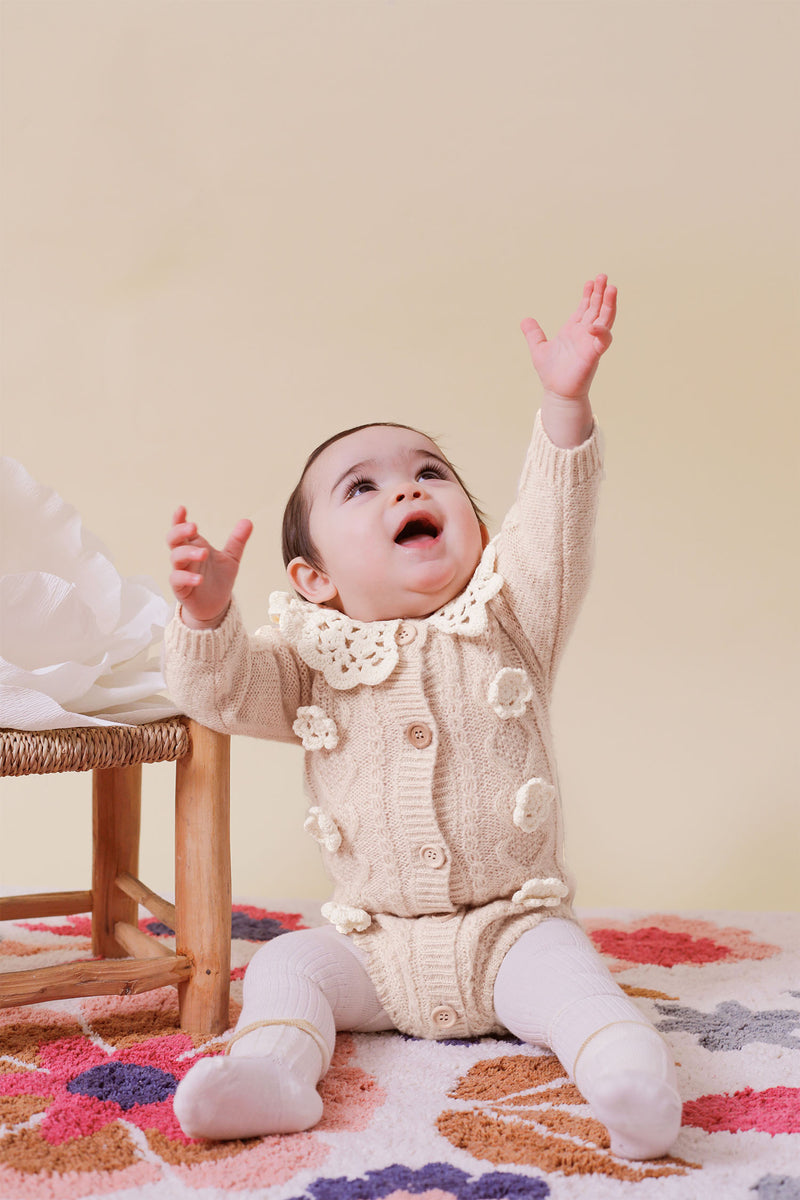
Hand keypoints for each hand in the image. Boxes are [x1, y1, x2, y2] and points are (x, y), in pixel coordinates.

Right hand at [167, 506, 252, 628]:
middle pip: (174, 540)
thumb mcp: (231, 558)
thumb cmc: (219, 579)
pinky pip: (177, 580)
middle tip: (193, 527)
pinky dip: (187, 577)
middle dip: (180, 531)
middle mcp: (185, 557)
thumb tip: (248, 521)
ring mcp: (181, 572)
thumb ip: (237, 541)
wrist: (216, 605)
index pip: (183, 530)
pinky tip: (199, 579)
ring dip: (188, 553)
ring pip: (176, 558)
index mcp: (195, 546)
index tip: (182, 509)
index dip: (179, 519)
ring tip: (204, 553)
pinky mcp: (180, 588)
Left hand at [521, 274, 616, 403]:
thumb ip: (534, 334)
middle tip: (603, 276)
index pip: (585, 308)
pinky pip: (602, 341)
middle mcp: (585, 334)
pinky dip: (602, 332)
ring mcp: (590, 343)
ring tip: (611, 289)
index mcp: (573, 330)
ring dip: (608, 305)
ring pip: (604, 320)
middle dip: (601, 293)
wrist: (557, 392)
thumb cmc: (551, 373)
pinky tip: (596, 324)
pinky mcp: (593, 355)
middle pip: (597, 309)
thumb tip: (525, 320)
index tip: (590, 281)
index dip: (588, 294)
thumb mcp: (538, 348)